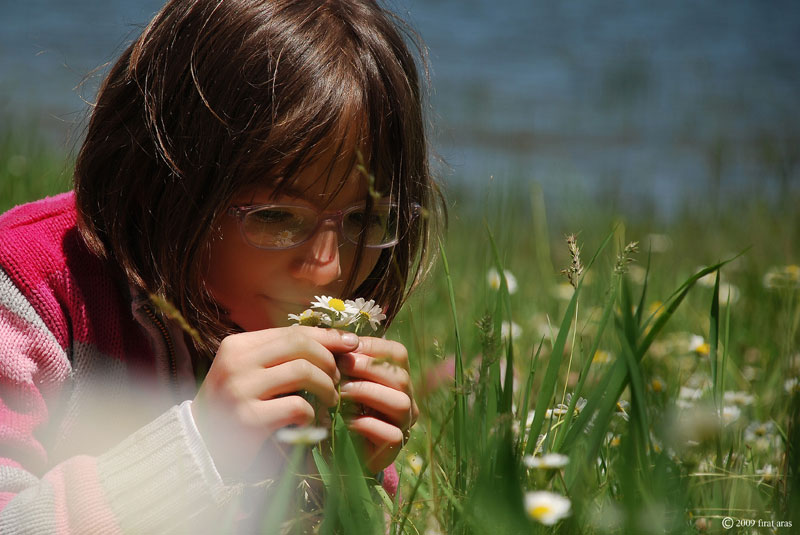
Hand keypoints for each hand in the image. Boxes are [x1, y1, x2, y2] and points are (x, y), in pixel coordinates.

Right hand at [192, 326, 358, 478]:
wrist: (201, 446)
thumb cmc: (234, 406)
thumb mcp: (251, 372)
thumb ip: (282, 356)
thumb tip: (337, 341)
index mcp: (237, 345)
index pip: (291, 331)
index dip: (326, 336)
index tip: (351, 343)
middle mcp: (236, 362)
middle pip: (299, 345)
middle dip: (328, 360)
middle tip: (337, 379)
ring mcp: (240, 389)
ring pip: (303, 371)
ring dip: (326, 386)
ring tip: (329, 400)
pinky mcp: (248, 419)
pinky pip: (297, 406)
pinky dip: (311, 414)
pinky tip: (306, 422)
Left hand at [336, 337, 418, 473]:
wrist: (332, 449)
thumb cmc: (336, 407)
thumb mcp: (339, 378)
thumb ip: (343, 358)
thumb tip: (341, 338)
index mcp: (395, 376)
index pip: (397, 353)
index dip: (373, 347)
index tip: (346, 349)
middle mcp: (406, 398)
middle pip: (401, 376)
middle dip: (369, 368)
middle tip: (341, 368)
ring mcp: (403, 424)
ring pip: (401, 402)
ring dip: (369, 393)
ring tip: (342, 393)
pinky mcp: (394, 448)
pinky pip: (392, 433)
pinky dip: (368, 425)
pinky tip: (347, 421)